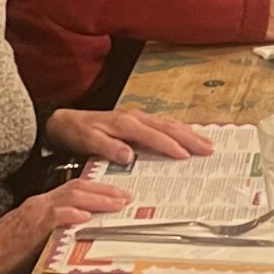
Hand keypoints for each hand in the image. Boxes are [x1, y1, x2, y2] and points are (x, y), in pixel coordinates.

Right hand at [0, 178, 132, 273]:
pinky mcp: (31, 227)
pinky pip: (53, 217)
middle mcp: (41, 204)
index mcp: (43, 205)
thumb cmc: (6, 251)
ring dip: (97, 199)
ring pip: (72, 197)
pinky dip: (70, 215)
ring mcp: (36, 213)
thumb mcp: (36, 235)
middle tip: (126, 197)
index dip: (98, 189)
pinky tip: (84, 216)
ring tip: (116, 203)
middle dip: (105, 191)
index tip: (117, 194)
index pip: (75, 188)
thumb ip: (57, 229)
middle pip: (79, 187)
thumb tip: (82, 232)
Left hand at [47, 108, 211, 163]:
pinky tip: (188, 134)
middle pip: (168, 127)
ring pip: (169, 124)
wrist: (65, 122)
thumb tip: (129, 156)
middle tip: (208, 149)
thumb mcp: (88, 141)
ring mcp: (138, 117)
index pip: (153, 136)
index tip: (187, 155)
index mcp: (126, 123)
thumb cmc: (77, 133)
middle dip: (190, 138)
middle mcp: (135, 117)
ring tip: (206, 143)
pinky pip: (163, 124)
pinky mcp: (137, 120)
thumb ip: (108, 148)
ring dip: (188, 133)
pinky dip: (178, 129)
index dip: (171, 146)